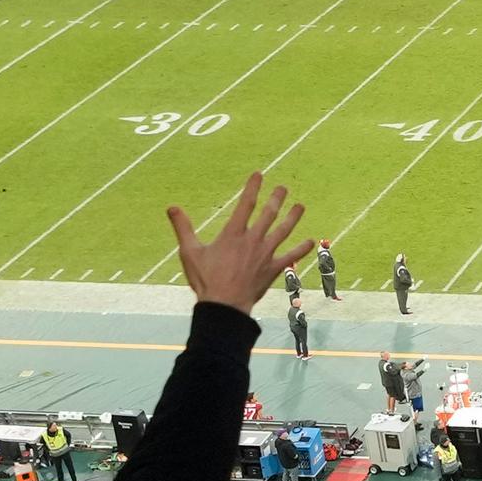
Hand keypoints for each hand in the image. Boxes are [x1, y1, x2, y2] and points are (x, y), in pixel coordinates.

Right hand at [167, 173, 311, 312]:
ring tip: (300, 206)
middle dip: (276, 199)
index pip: (245, 204)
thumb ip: (183, 228)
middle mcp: (252, 240)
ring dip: (292, 218)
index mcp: (233, 234)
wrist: (224, 305)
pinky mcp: (272, 269)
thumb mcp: (189, 252)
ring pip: (282, 231)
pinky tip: (310, 242)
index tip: (259, 175)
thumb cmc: (206, 279)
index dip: (253, 188)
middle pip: (268, 214)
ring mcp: (265, 254)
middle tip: (284, 188)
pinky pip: (290, 257)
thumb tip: (171, 207)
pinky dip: (301, 249)